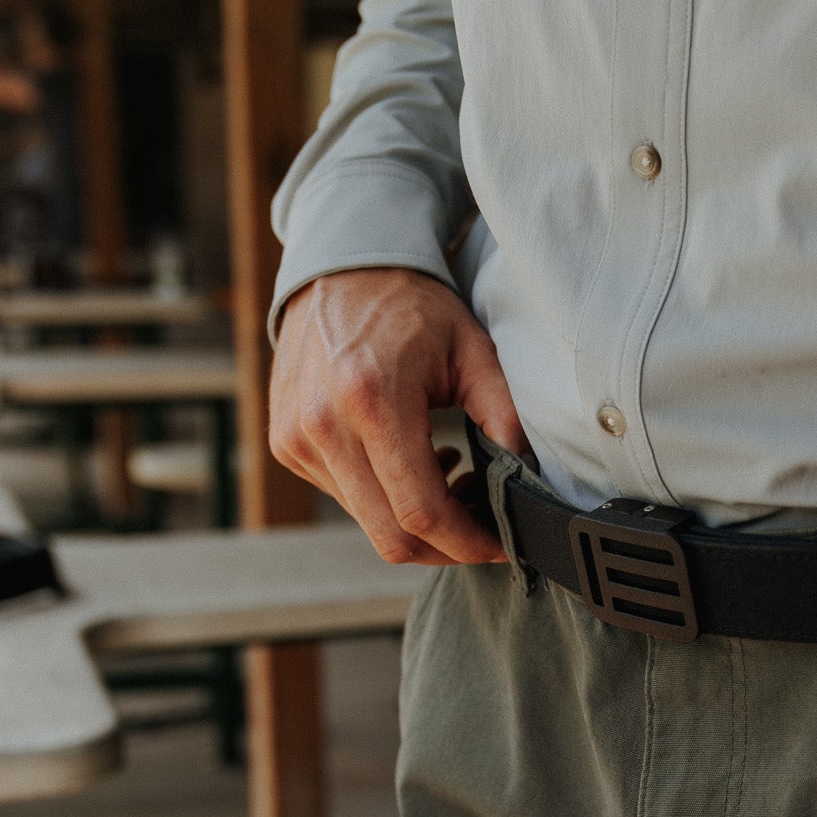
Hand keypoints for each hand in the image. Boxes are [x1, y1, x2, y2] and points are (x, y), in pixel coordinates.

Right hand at [269, 267, 528, 564]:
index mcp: (371, 399)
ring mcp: (297, 439)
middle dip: (445, 546)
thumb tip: (530, 477)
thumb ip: (503, 415)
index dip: (468, 541)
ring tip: (451, 478)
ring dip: (415, 521)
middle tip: (482, 524)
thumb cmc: (410, 306)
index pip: (420, 511)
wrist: (338, 270)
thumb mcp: (472, 350)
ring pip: (367, 522)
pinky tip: (410, 461)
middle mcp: (323, 426)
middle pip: (390, 535)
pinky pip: (344, 498)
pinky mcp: (286, 445)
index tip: (500, 541)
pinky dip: (384, 497)